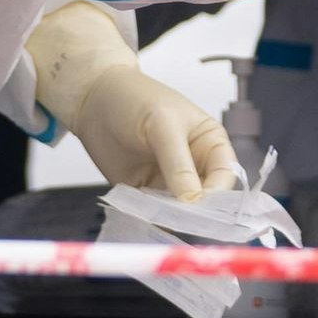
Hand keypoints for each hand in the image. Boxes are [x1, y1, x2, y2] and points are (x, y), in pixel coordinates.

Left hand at [24, 0, 239, 198]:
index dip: (217, 194)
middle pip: (206, 200)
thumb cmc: (134, 99)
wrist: (92, 98)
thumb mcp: (161, 125)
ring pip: (180, 212)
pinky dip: (150, 219)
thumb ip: (178, 163)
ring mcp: (170, 183)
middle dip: (195, 212)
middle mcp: (195, 167)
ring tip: (157, 218)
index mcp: (211, 144)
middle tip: (179, 219)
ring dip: (171, 218)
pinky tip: (142, 217)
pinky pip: (154, 214)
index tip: (199, 206)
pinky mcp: (146, 194)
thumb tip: (193, 200)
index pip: (225, 176)